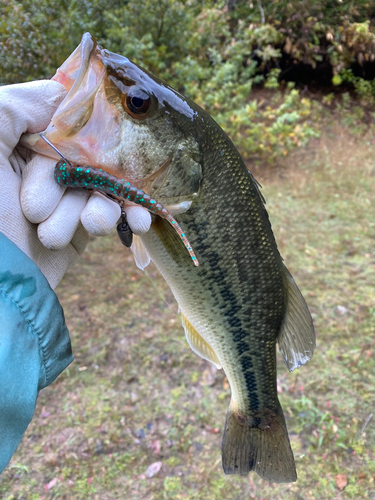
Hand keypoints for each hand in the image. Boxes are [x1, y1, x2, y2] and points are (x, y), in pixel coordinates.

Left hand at [0, 80, 150, 288]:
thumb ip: (22, 102)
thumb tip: (67, 95)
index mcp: (18, 142)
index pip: (66, 122)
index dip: (82, 131)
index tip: (102, 136)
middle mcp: (41, 167)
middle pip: (90, 155)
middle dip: (81, 179)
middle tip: (38, 206)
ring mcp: (62, 199)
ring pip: (104, 186)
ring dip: (101, 206)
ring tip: (88, 224)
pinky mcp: (79, 230)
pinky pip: (113, 213)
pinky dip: (129, 217)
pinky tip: (138, 223)